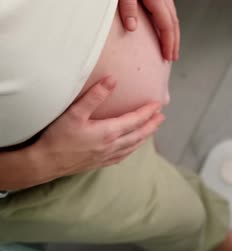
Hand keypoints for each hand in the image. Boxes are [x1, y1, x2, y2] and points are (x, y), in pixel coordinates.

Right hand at [34, 76, 164, 178]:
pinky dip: (131, 149)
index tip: (158, 105)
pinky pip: (122, 156)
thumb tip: (112, 80)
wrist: (45, 163)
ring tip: (151, 130)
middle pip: (138, 134)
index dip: (148, 112)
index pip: (135, 120)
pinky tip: (131, 148)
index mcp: (109, 132)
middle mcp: (112, 146)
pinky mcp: (99, 163)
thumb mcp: (74, 113)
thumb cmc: (57, 138)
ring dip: (144, 137)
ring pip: (132, 146)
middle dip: (151, 125)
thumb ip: (94, 96)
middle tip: (162, 118)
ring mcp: (106, 156)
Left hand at [118, 0, 179, 60]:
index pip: (167, 26)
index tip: (167, 56)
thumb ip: (128, 7)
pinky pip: (167, 11)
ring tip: (170, 46)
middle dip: (174, 42)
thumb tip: (131, 27)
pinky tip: (163, 28)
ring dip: (173, 33)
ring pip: (172, 17)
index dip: (168, 44)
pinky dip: (168, 23)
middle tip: (172, 56)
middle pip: (173, 23)